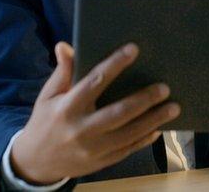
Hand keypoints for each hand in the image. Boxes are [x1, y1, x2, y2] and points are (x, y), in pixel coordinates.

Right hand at [10, 42, 179, 184]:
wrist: (35, 162)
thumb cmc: (45, 121)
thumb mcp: (48, 96)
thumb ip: (62, 72)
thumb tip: (66, 45)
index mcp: (67, 108)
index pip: (95, 82)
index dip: (115, 64)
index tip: (134, 50)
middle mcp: (81, 129)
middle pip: (119, 112)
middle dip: (144, 99)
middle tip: (164, 87)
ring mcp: (93, 149)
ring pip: (129, 134)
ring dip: (154, 120)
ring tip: (173, 107)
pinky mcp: (101, 162)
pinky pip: (128, 150)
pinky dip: (145, 139)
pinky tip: (159, 128)